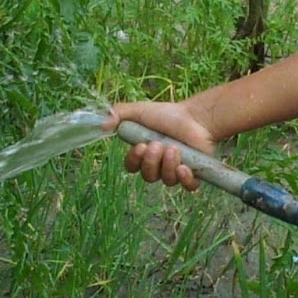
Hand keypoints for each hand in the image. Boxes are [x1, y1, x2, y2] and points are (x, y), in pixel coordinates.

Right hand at [103, 101, 217, 191]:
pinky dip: (185, 179)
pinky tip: (184, 167)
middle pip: (148, 176)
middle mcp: (159, 166)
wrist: (195, 116)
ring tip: (174, 147)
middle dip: (151, 162)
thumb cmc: (167, 114)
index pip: (132, 167)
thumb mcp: (139, 111)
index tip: (140, 146)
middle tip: (158, 144)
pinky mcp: (194, 175)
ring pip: (167, 180)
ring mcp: (176, 171)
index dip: (134, 161)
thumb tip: (101, 125)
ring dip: (168, 164)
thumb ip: (118, 114)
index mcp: (144, 154)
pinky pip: (188, 187)